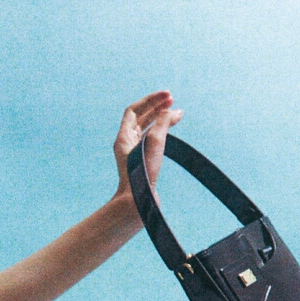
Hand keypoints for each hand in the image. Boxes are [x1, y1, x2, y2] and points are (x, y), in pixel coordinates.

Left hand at [113, 90, 183, 206]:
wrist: (136, 204)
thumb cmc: (141, 175)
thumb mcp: (154, 141)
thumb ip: (163, 122)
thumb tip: (173, 112)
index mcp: (123, 138)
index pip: (134, 110)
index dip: (150, 100)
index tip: (168, 96)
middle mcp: (126, 145)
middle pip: (140, 118)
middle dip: (156, 107)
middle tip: (172, 100)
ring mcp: (134, 156)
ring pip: (147, 130)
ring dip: (160, 120)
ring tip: (176, 114)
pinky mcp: (143, 166)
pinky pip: (151, 143)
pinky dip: (162, 134)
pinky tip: (171, 133)